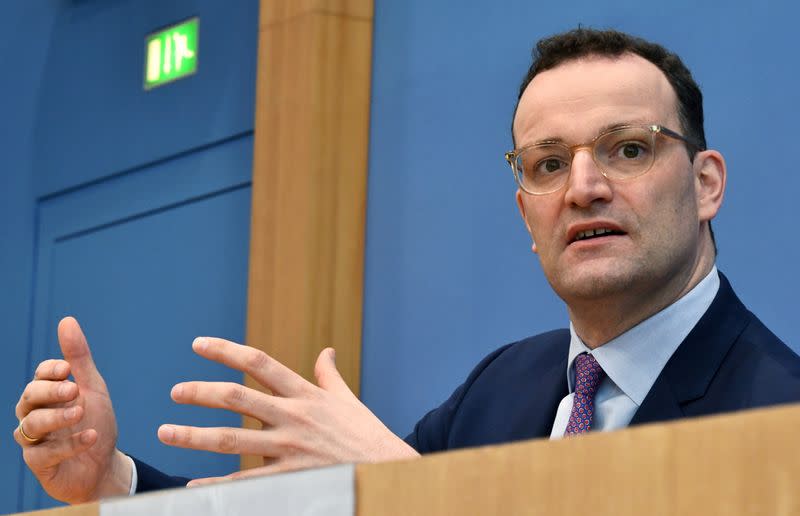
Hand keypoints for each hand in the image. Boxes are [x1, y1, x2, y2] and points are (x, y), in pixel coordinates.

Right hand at [13, 317, 131, 502]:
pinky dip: (69, 445)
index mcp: (48, 394)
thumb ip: (79, 359)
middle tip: (74, 390)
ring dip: (57, 417)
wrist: (104, 464)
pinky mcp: (39, 465)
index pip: (40, 375)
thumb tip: (67, 320)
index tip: (66, 369)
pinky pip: (44, 454)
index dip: (50, 370)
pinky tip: (90, 436)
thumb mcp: (92, 388)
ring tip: (81, 413)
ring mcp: (35, 441)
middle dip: (50, 392)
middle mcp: (35, 414)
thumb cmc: (95, 422)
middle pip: (29, 397)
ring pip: (30, 425)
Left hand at [158, 338, 419, 484]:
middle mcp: (293, 416)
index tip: (198, 344)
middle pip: (237, 398)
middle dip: (201, 393)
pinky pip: (246, 482)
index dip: (225, 351)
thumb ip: (329, 375)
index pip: (258, 363)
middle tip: (174, 392)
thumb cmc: (365, 433)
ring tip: (165, 433)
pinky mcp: (290, 476)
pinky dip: (217, 485)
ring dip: (194, 435)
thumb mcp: (346, 399)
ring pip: (233, 440)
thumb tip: (326, 351)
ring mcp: (289, 448)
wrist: (387, 468)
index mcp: (304, 393)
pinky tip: (194, 486)